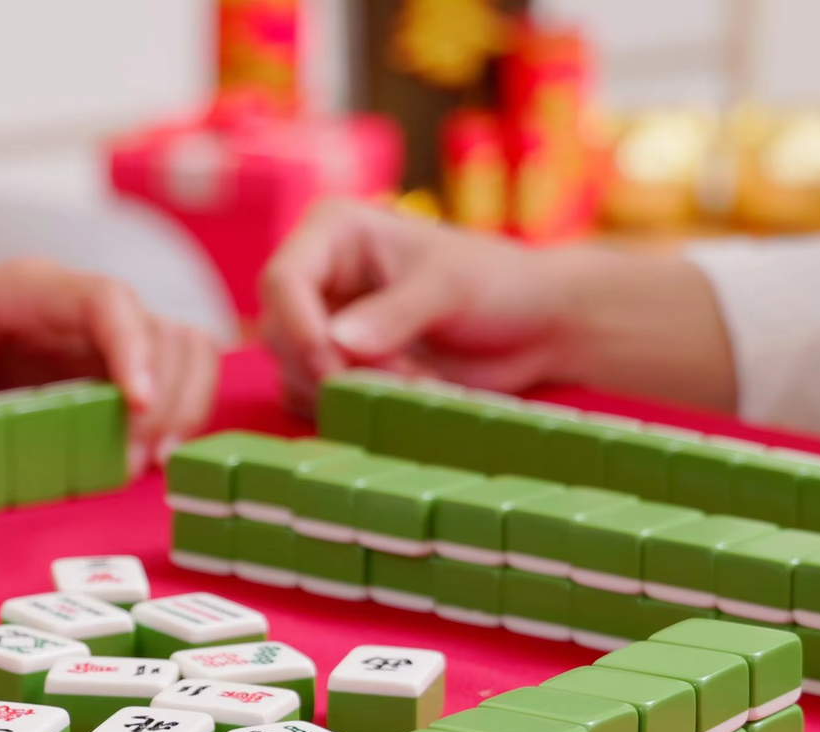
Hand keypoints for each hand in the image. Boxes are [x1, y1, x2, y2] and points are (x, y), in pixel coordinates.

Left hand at [0, 260, 222, 465]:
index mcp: (28, 289)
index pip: (106, 299)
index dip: (133, 347)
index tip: (135, 406)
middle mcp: (77, 308)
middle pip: (161, 330)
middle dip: (163, 397)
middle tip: (134, 460)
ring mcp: (98, 339)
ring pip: (182, 351)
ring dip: (181, 406)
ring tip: (148, 462)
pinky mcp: (105, 371)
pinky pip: (170, 379)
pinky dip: (175, 415)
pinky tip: (146, 456)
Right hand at [258, 200, 574, 414]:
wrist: (538, 326)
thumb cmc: (501, 285)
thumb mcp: (450, 288)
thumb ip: (395, 313)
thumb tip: (338, 342)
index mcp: (335, 233)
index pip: (282, 280)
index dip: (297, 326)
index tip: (332, 364)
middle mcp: (320, 277)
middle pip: (281, 334)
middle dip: (335, 367)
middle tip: (400, 379)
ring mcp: (327, 324)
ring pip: (297, 373)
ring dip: (352, 392)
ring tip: (418, 384)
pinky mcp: (342, 367)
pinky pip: (319, 400)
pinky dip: (357, 409)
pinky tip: (408, 396)